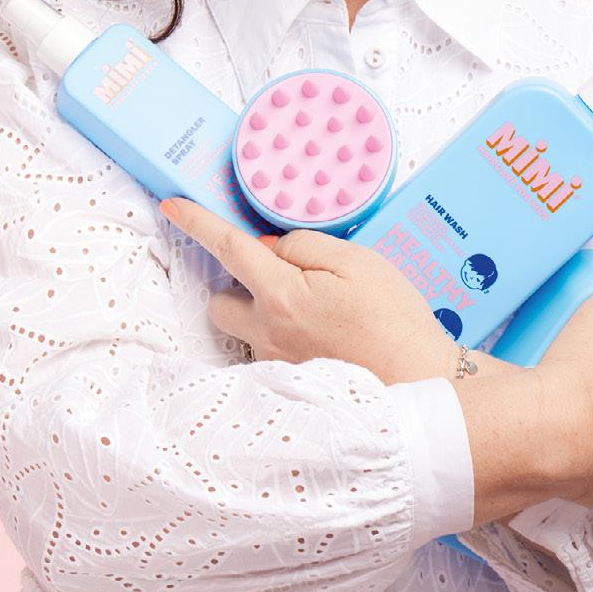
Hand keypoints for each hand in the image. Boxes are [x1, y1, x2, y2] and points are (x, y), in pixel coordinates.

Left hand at [159, 197, 458, 383]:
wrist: (420, 385)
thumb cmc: (394, 321)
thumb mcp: (359, 262)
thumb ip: (306, 247)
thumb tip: (272, 249)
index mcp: (281, 295)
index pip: (228, 249)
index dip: (197, 223)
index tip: (172, 206)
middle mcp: (267, 333)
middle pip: (221, 302)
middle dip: (237, 284)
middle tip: (283, 277)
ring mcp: (275, 363)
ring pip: (245, 329)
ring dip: (262, 313)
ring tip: (315, 312)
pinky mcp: (289, 385)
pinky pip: (268, 352)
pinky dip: (284, 338)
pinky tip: (324, 339)